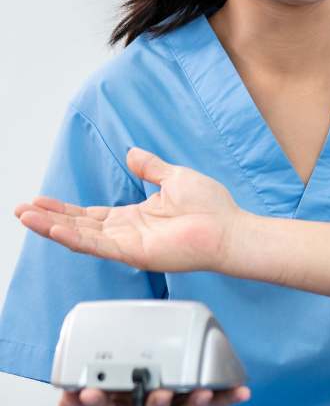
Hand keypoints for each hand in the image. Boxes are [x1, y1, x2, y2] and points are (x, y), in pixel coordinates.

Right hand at [15, 148, 243, 272]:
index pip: (90, 214)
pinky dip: (75, 238)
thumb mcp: (174, 178)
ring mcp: (129, 244)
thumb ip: (150, 168)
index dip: (64, 209)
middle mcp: (128, 232)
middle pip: (79, 226)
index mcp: (135, 216)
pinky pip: (99, 245)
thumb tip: (132, 153)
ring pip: (82, 236)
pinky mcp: (135, 252)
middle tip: (22, 210)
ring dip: (53, 227)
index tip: (40, 200)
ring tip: (27, 217)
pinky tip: (54, 229)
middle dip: (49, 218)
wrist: (230, 228)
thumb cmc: (212, 207)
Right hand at [62, 385, 249, 405]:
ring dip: (195, 403)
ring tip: (202, 393)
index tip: (89, 392)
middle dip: (155, 405)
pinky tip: (243, 392)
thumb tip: (67, 395)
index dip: (97, 403)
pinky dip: (229, 398)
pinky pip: (215, 405)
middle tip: (159, 394)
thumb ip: (76, 405)